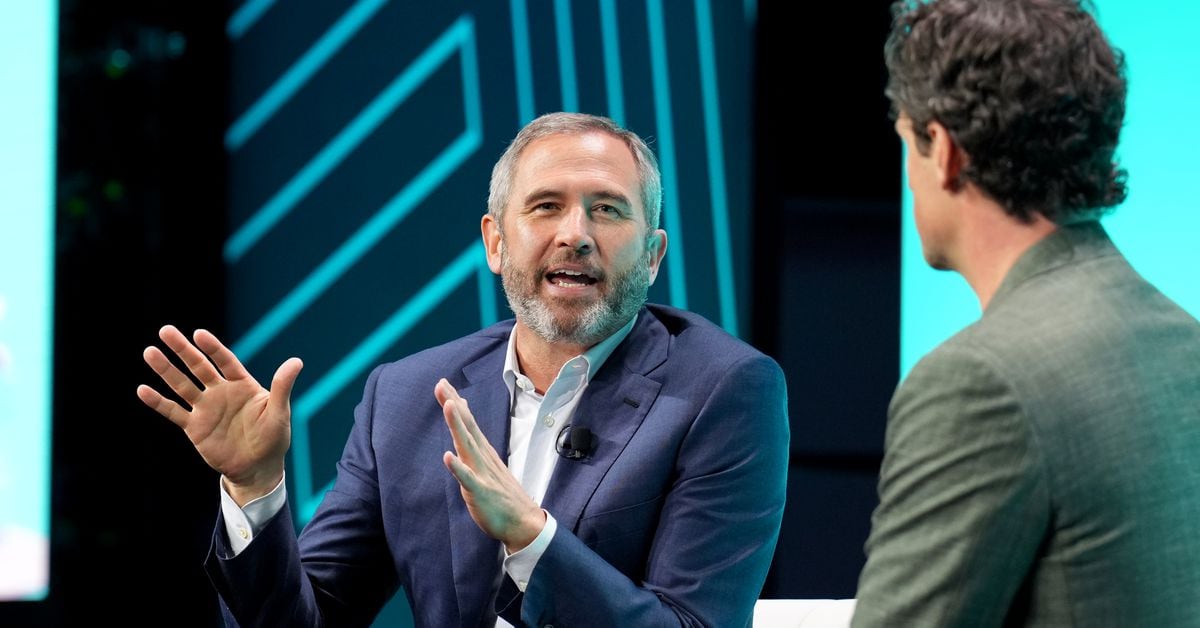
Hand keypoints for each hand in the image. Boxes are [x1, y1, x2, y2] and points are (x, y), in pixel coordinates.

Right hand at [136, 324, 301, 504]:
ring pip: (182, 385)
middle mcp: (221, 392)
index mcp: (242, 385)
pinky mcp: (194, 427)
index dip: (212, 348)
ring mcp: (205, 408)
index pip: (225, 361)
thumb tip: (296, 361)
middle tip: (165, 331)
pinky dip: (158, 402)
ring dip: (165, 370)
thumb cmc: (273, 438)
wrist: (257, 467)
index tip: (199, 334)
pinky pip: (173, 412)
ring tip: (150, 352)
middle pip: (198, 367)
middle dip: (182, 350)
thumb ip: (281, 387)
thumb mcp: (279, 412)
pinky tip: (142, 389)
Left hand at [436, 378, 545, 551]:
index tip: (444, 383)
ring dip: (457, 426)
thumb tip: (468, 432)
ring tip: (449, 405)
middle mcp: (483, 458)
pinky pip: (468, 479)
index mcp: (483, 452)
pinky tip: (447, 457)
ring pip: (468, 446)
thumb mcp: (487, 465)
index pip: (468, 423)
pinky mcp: (481, 492)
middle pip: (467, 427)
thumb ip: (476, 447)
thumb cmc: (503, 494)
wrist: (524, 523)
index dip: (455, 403)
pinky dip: (458, 468)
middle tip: (442, 383)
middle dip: (453, 405)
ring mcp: (483, 474)